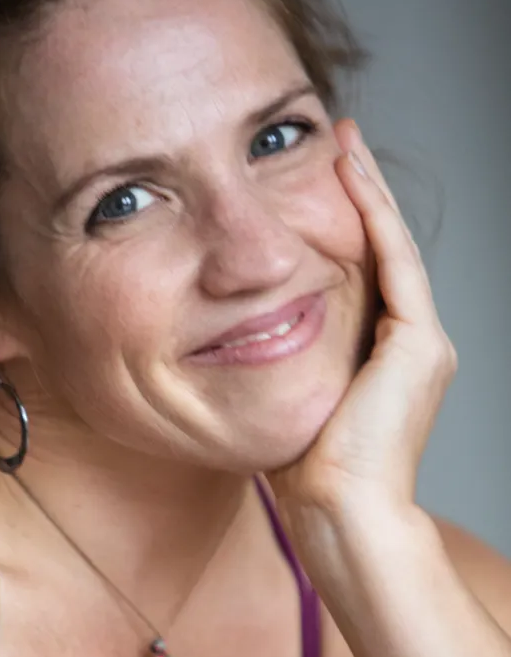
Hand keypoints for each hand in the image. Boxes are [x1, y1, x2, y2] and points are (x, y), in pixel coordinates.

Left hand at [267, 120, 456, 524]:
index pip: (358, 271)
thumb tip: (234, 333)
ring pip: (390, 245)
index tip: (310, 181)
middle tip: (332, 142)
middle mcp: (407, 341)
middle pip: (378, 249)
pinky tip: (349, 174)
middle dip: (355, 194)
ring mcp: (421, 341)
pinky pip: (394, 261)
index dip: (338, 223)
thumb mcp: (286, 396)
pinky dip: (372, 215)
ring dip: (365, 191)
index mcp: (378, 354)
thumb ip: (278, 358)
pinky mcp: (420, 343)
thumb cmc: (305, 468)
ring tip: (342, 142)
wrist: (340, 514)